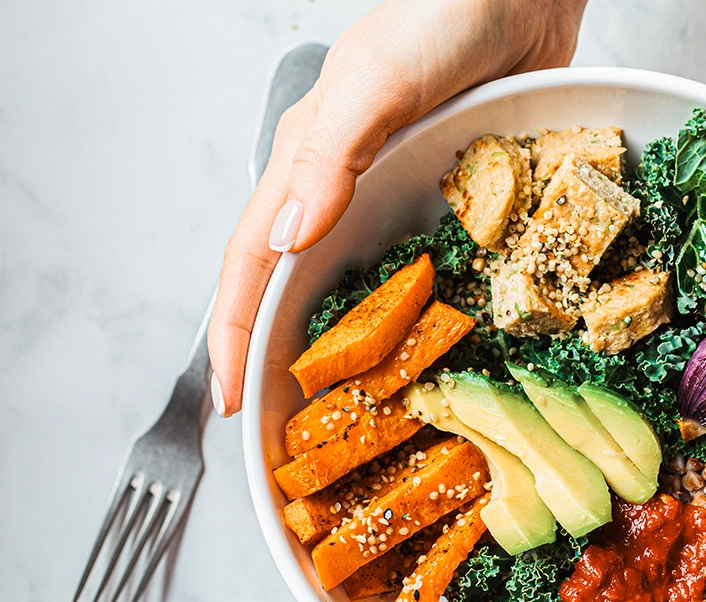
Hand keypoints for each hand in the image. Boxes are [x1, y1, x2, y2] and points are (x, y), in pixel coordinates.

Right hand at [208, 0, 586, 415]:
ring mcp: (397, 196)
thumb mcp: (374, 81)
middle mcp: (345, 188)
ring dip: (353, 348)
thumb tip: (290, 243)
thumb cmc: (440, 14)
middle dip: (287, 358)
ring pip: (360, 286)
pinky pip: (423, 268)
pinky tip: (434, 351)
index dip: (235, 336)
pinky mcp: (449, 197)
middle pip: (299, 288)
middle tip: (292, 433)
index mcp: (308, 163)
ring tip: (360, 411)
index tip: (232, 406)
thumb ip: (329, 156)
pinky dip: (417, 314)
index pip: (254, 264)